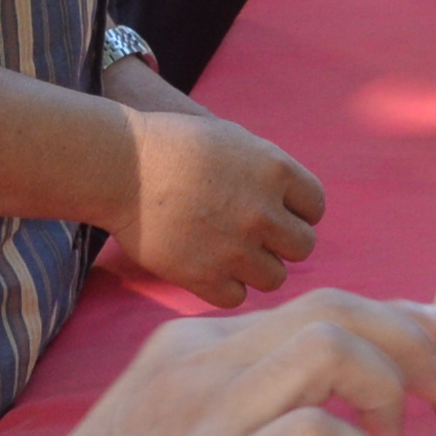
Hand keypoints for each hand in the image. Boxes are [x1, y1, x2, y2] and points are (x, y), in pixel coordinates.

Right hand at [113, 100, 324, 295]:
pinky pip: (236, 297)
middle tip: (253, 235)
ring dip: (256, 267)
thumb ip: (269, 171)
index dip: (296, 210)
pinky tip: (208, 268)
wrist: (120, 166)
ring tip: (229, 252)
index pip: (315, 207)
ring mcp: (235, 247)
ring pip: (275, 277)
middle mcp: (262, 211)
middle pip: (303, 246)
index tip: (273, 210)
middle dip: (281, 242)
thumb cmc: (172, 145)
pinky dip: (225, 286)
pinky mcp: (204, 276)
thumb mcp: (233, 139)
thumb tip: (294, 204)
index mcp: (275, 170)